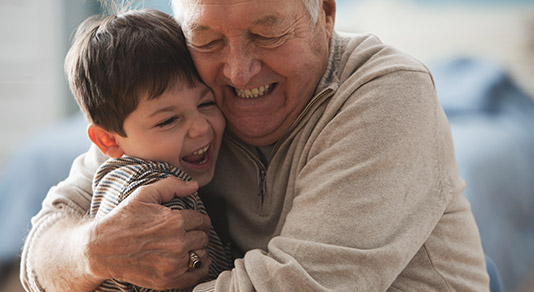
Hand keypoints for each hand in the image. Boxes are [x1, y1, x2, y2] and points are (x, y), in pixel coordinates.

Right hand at [84, 177, 211, 289]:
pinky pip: (197, 274)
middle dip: (198, 234)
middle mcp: (176, 243)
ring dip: (198, 250)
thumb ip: (171, 186)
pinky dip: (200, 268)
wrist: (101, 249)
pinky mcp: (168, 280)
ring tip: (189, 246)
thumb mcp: (143, 195)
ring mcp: (173, 264)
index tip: (195, 222)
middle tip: (188, 233)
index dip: (200, 219)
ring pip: (202, 255)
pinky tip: (194, 261)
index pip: (202, 220)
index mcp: (173, 221)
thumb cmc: (121, 221)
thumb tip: (193, 185)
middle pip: (203, 238)